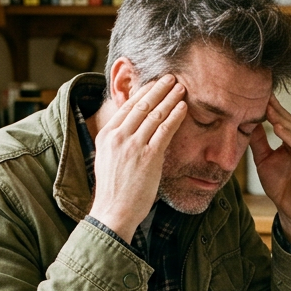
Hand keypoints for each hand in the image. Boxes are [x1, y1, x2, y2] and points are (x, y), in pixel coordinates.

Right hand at [89, 75, 187, 242]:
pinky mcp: (148, 156)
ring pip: (155, 114)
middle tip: (170, 77)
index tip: (154, 83)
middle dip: (158, 88)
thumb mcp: (107, 159)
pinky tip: (183, 107)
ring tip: (181, 87)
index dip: (143, 92)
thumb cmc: (113, 190)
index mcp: (106, 135)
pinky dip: (175, 116)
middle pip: (142, 105)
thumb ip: (118, 142)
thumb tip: (130, 130)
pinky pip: (165, 130)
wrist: (113, 212)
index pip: (127, 106)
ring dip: (170, 98)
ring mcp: (133, 146)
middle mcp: (118, 137)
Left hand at [249, 95, 290, 249]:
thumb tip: (248, 123)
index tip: (255, 94)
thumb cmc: (281, 186)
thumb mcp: (264, 160)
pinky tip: (278, 127)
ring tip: (268, 107)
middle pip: (289, 121)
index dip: (270, 107)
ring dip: (282, 119)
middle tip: (261, 93)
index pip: (283, 119)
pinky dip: (290, 136)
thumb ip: (259, 142)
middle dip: (275, 108)